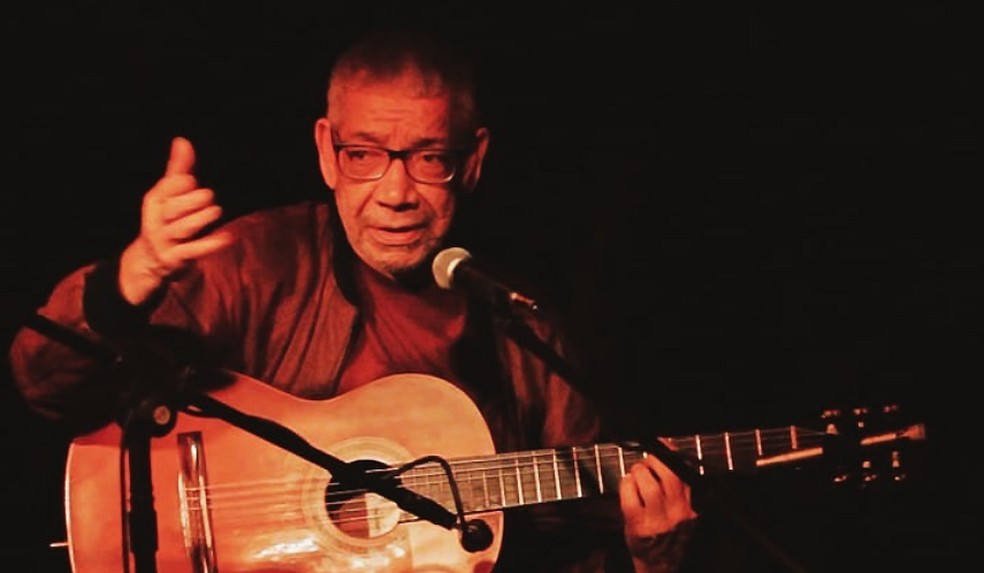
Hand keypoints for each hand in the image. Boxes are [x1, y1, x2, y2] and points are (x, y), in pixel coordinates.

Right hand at [119, 137, 232, 304]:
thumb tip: (182, 141)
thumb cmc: (166, 219)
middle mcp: (156, 220)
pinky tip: (228, 237)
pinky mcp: (174, 259)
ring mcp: (164, 241)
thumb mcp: (168, 195)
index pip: (167, 189)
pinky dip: (210, 245)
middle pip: (175, 208)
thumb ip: (178, 169)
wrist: (151, 260)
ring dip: (201, 218)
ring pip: (184, 228)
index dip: (181, 184)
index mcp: (154, 201)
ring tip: (216, 211)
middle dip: (194, 201)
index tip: (191, 181)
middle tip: (209, 197)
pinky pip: (193, 251)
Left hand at [619, 449, 698, 572]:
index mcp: (690, 507)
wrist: (659, 566)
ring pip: (648, 483)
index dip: (673, 454)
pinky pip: (630, 496)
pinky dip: (626, 484)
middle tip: (646, 461)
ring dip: (639, 471)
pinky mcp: (637, 525)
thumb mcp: (684, 514)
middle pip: (669, 475)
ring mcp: (657, 520)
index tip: (663, 444)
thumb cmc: (668, 534)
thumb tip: (670, 455)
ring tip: (636, 473)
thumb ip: (681, 490)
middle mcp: (677, 512)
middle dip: (654, 460)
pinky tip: (627, 484)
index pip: (685, 473)